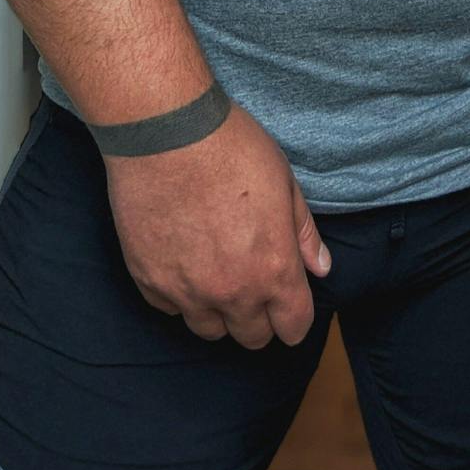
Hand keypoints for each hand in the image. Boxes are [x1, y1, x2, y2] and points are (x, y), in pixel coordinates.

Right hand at [103, 99, 330, 348]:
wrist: (166, 132)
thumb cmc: (231, 148)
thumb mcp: (284, 181)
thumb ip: (303, 232)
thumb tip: (320, 268)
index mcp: (273, 269)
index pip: (294, 327)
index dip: (295, 319)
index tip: (288, 305)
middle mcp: (232, 292)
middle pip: (252, 337)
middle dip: (258, 317)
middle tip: (251, 282)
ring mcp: (187, 291)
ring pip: (208, 330)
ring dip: (217, 310)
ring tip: (215, 271)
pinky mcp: (149, 281)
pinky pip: (169, 308)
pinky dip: (178, 293)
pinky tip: (182, 259)